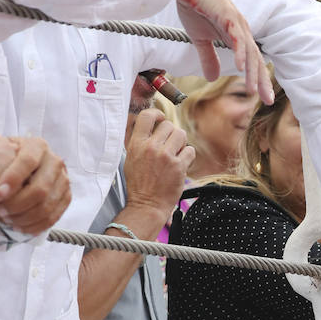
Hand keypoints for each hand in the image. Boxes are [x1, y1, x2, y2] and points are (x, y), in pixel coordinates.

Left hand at [0, 124, 71, 233]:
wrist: (18, 172)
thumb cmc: (2, 158)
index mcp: (38, 146)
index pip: (29, 161)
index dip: (14, 177)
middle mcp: (55, 162)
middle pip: (41, 188)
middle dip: (18, 203)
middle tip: (0, 211)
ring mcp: (63, 181)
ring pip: (47, 206)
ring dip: (25, 217)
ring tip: (6, 220)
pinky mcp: (65, 198)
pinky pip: (54, 216)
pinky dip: (36, 225)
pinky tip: (20, 227)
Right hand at [124, 109, 193, 226]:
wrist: (147, 205)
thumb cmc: (139, 184)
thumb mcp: (130, 159)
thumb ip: (137, 140)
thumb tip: (143, 122)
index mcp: (136, 144)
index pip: (147, 116)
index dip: (157, 114)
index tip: (161, 120)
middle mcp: (150, 147)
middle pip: (168, 124)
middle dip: (171, 133)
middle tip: (169, 145)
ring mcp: (165, 156)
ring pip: (181, 134)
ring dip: (180, 143)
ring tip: (175, 153)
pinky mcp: (178, 166)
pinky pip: (190, 150)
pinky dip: (188, 156)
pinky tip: (181, 164)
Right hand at [173, 0, 272, 101]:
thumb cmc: (194, 7)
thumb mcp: (201, 39)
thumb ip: (209, 58)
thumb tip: (213, 79)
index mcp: (237, 36)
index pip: (252, 62)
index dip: (258, 79)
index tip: (263, 98)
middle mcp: (242, 31)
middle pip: (256, 60)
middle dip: (262, 81)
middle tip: (268, 100)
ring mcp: (237, 23)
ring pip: (249, 52)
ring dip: (251, 72)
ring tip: (253, 90)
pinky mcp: (228, 17)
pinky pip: (237, 38)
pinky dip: (240, 53)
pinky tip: (241, 67)